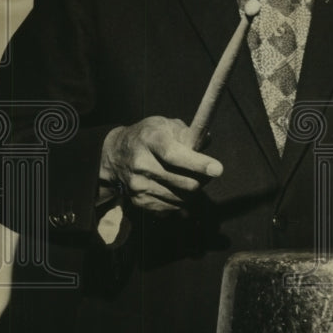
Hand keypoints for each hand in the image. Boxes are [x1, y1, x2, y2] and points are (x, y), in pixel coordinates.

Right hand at [99, 116, 222, 215]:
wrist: (115, 154)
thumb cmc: (148, 136)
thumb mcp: (166, 125)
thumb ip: (189, 134)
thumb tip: (206, 141)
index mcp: (150, 140)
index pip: (175, 155)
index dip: (198, 163)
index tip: (217, 169)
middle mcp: (142, 163)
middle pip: (184, 182)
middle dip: (203, 179)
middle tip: (208, 172)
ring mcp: (139, 185)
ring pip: (182, 198)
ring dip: (193, 191)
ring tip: (191, 178)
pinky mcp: (140, 201)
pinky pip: (172, 207)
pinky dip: (181, 200)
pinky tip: (177, 187)